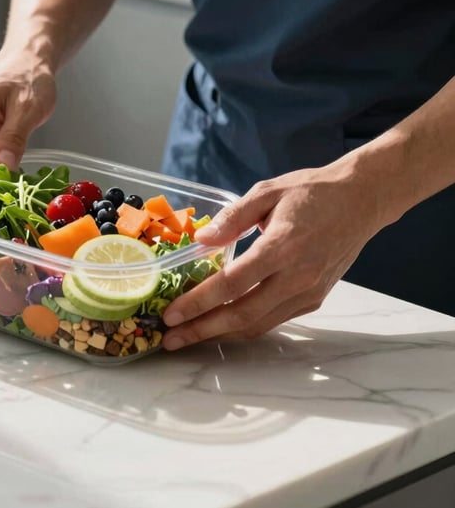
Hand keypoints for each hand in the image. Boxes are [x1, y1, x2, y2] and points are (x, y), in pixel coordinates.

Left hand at [161, 162, 388, 348]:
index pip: (231, 285)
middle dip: (201, 331)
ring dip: (221, 335)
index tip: (170, 314)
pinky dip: (245, 327)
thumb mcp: (267, 192)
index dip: (198, 303)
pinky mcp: (315, 299)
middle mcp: (296, 277)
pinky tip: (221, 325)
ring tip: (189, 338)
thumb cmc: (311, 191)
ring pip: (258, 325)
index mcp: (281, 247)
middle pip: (242, 316)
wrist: (362, 200)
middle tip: (170, 340)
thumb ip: (232, 218)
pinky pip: (273, 320)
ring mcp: (308, 293)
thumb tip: (200, 240)